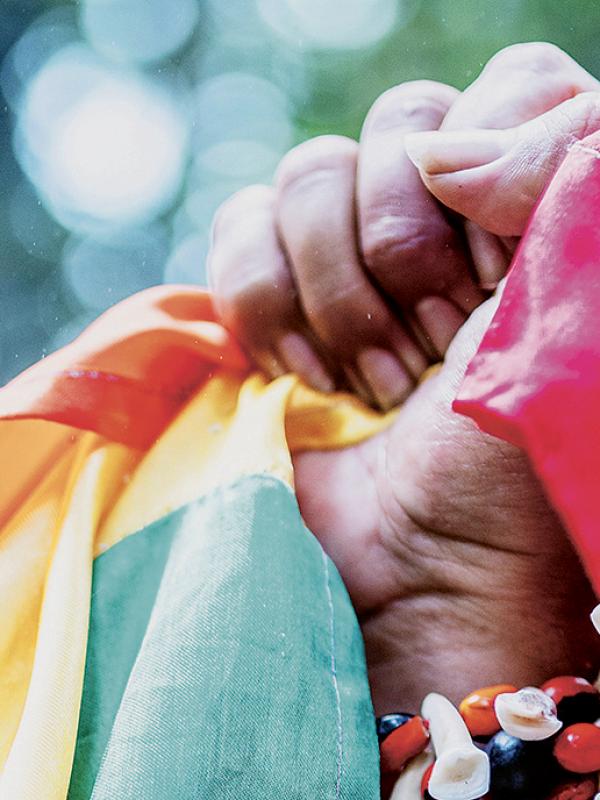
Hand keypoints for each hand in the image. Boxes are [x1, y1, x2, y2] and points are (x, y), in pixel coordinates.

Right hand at [208, 43, 599, 712]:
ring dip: (340, 297)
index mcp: (529, 203)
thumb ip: (562, 170)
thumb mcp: (574, 307)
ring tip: (376, 383)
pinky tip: (307, 379)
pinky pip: (238, 226)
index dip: (496, 170)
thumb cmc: (514, 456)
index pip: (511, 82)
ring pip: (309, 172)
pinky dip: (266, 308)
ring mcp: (350, 252)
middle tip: (434, 347)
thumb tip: (443, 149)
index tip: (499, 282)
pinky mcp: (275, 293)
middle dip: (408, 252)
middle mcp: (444, 213)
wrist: (426, 565)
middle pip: (399, 120)